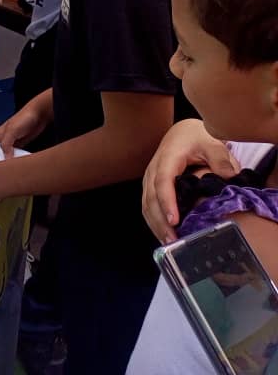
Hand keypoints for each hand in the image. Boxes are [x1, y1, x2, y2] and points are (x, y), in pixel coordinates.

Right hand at [0, 103, 46, 158]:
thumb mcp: (13, 131)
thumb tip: (5, 158)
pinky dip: (9, 159)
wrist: (40, 115)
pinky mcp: (18, 145)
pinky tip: (10, 164)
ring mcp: (9, 141)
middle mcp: (0, 137)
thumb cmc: (26, 117)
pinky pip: (10, 154)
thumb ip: (7, 144)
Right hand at [141, 118, 239, 243]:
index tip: (174, 221)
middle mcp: (154, 169)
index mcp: (168, 158)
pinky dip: (153, 221)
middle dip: (160, 221)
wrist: (182, 133)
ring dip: (155, 224)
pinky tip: (163, 234)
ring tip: (168, 243)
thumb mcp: (211, 142)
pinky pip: (147, 205)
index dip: (167, 202)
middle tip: (173, 241)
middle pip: (150, 198)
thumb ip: (220, 158)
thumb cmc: (196, 137)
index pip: (163, 182)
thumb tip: (228, 177)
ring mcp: (149, 178)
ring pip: (146, 204)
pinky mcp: (150, 185)